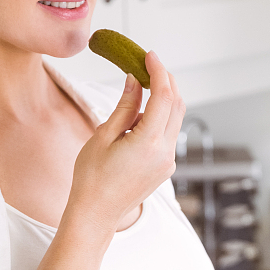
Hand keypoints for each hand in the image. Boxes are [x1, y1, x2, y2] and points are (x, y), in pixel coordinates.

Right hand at [69, 50, 185, 230]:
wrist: (96, 214)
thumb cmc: (92, 178)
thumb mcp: (104, 136)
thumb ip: (125, 106)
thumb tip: (135, 80)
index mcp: (150, 143)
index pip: (164, 96)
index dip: (158, 71)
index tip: (149, 55)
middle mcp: (166, 152)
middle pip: (177, 104)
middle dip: (165, 81)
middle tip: (146, 65)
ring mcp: (169, 161)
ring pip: (175, 119)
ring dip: (163, 99)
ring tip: (138, 90)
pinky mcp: (166, 167)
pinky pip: (169, 134)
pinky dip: (159, 118)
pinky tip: (138, 117)